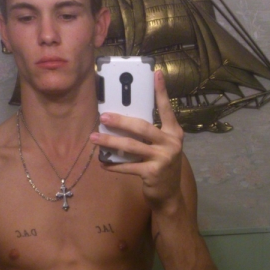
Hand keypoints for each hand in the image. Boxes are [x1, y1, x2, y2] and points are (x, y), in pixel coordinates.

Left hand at [91, 70, 184, 209]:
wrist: (169, 196)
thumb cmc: (162, 167)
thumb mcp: (163, 148)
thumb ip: (151, 135)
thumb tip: (123, 122)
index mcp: (174, 133)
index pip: (166, 109)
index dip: (161, 91)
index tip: (156, 73)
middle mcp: (171, 144)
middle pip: (141, 127)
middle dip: (120, 121)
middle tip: (103, 117)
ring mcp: (162, 159)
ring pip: (131, 146)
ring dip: (109, 142)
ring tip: (94, 138)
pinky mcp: (152, 173)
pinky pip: (128, 166)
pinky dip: (113, 164)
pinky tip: (102, 162)